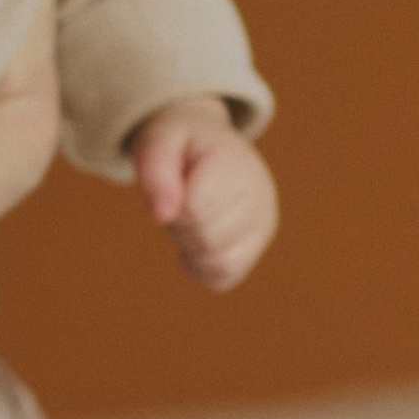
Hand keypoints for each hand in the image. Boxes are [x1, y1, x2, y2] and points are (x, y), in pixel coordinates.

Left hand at [130, 95, 277, 289]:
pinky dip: (199, 265)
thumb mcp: (159, 140)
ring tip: (191, 215)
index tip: (175, 182)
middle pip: (206, 238)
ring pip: (218, 263)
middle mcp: (260, 195)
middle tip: (179, 199)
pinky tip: (196, 237)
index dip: (171, 202)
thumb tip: (161, 217)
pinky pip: (222, 277)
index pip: (196, 208)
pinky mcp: (256, 248)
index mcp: (236, 162)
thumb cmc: (181, 144)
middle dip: (180, 225)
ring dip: (189, 247)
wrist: (213, 146)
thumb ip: (154, 172)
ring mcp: (263, 224)